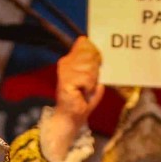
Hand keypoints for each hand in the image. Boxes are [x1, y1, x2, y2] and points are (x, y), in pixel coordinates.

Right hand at [43, 36, 102, 161]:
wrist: (72, 117)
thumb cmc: (83, 99)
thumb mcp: (92, 78)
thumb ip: (94, 63)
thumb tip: (96, 51)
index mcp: (70, 59)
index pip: (84, 44)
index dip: (94, 54)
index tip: (94, 69)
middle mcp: (65, 62)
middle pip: (90, 55)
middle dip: (94, 71)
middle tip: (88, 84)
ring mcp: (64, 71)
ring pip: (89, 68)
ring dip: (92, 82)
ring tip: (85, 90)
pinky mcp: (66, 81)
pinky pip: (87, 79)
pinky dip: (89, 88)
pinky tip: (82, 93)